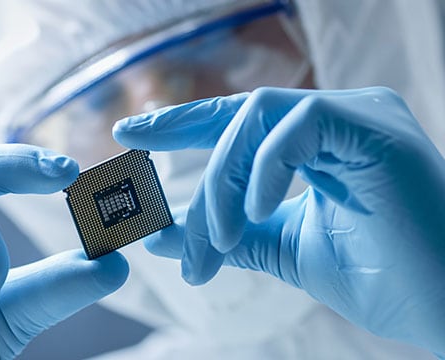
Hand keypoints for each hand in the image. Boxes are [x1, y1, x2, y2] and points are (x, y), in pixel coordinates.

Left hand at [113, 87, 444, 356]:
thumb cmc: (379, 277)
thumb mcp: (283, 250)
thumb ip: (227, 236)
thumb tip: (160, 234)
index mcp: (318, 141)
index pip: (237, 120)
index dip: (181, 123)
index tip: (130, 135)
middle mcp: (337, 118)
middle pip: (239, 116)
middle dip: (187, 149)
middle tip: (152, 204)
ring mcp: (358, 116)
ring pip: (258, 118)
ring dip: (222, 181)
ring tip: (216, 239)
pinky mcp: (375, 129)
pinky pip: (297, 126)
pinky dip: (264, 169)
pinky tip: (253, 213)